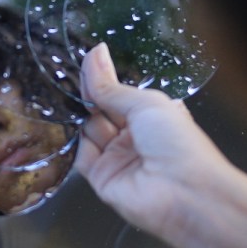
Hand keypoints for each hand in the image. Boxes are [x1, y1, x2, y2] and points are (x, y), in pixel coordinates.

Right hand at [74, 43, 232, 235]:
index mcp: (152, 117)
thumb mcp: (146, 104)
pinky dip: (73, 140)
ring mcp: (117, 158)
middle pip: (102, 112)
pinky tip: (63, 121)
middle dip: (88, 96)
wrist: (186, 194)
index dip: (102, 80)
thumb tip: (95, 53)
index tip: (84, 60)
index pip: (119, 95)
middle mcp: (134, 137)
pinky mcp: (102, 179)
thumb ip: (112, 87)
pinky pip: (82, 156)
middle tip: (66, 76)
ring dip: (78, 115)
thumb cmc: (176, 141)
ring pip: (90, 131)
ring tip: (60, 95)